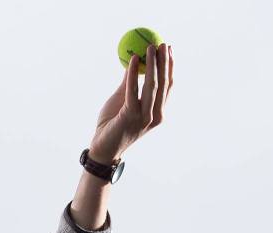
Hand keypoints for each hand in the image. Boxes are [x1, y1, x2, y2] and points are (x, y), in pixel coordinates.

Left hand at [89, 42, 173, 162]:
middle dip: (164, 61)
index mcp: (158, 112)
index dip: (170, 66)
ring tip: (150, 47)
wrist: (102, 148)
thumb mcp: (123, 100)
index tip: (168, 49)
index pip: (168, 86)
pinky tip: (133, 60)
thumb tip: (135, 60)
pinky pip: (132, 91)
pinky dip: (133, 73)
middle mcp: (155, 115)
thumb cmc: (112, 125)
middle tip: (162, 43)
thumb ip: (129, 83)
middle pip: (163, 84)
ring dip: (152, 64)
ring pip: (152, 86)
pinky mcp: (130, 117)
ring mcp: (144, 117)